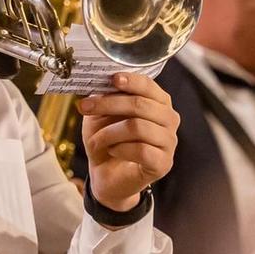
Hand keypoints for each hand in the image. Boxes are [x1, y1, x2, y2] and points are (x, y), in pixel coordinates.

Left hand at [79, 73, 178, 212]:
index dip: (131, 80)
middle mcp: (169, 119)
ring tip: (97, 140)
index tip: (112, 79)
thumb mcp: (101, 114)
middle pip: (141, 105)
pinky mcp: (163, 163)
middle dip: (108, 104)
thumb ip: (105, 98)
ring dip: (109, 133)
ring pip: (138, 127)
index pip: (149, 85)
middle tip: (85, 107)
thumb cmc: (107, 140)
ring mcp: (169, 142)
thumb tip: (99, 82)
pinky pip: (141, 150)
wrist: (106, 174)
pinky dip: (120, 149)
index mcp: (158, 102)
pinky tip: (112, 151)